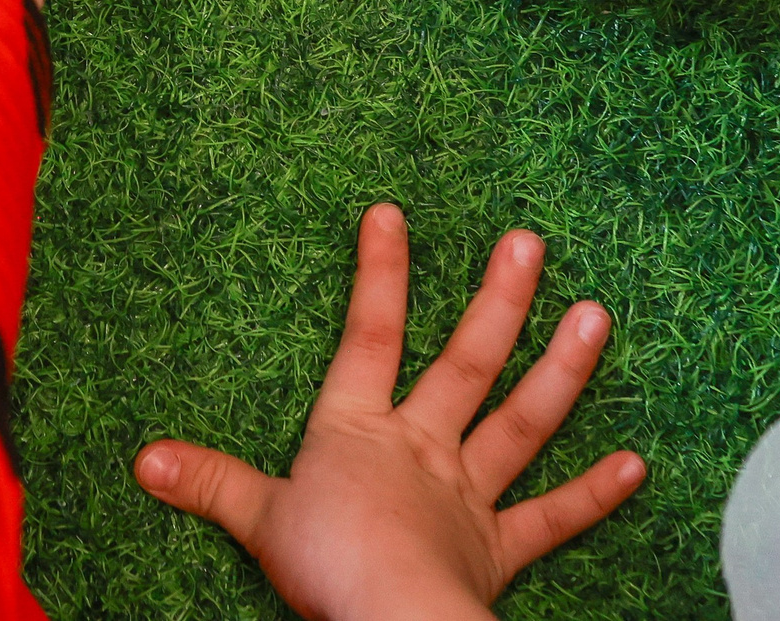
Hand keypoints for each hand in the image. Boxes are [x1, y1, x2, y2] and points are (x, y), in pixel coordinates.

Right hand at [136, 207, 642, 620]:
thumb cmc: (329, 566)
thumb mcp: (256, 520)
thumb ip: (209, 484)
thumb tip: (143, 458)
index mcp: (358, 431)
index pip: (368, 335)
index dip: (381, 273)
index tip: (393, 213)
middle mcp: (421, 448)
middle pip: (465, 362)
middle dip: (499, 299)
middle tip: (530, 240)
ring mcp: (467, 496)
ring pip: (521, 421)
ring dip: (561, 370)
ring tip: (596, 316)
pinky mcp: (498, 551)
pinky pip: (552, 520)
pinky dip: (594, 494)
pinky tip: (635, 466)